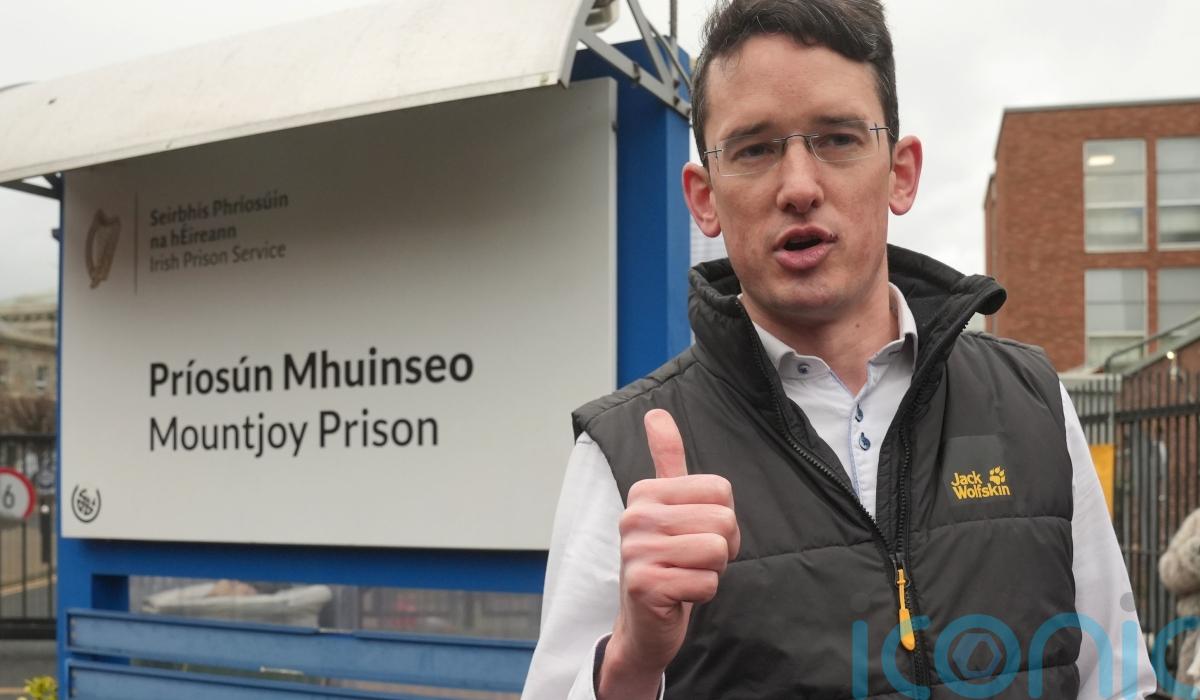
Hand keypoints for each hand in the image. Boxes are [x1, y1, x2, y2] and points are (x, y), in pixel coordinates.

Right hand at [598, 409, 739, 699]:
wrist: (644, 623)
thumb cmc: (665, 560)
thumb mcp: (666, 505)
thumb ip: (666, 458)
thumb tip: (656, 412)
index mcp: (644, 493)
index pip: (721, 490)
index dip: (722, 518)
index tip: (695, 533)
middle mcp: (635, 517)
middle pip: (723, 520)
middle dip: (721, 547)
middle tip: (693, 559)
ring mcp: (636, 551)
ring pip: (717, 551)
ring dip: (711, 571)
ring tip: (686, 574)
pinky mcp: (645, 585)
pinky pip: (707, 582)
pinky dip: (702, 593)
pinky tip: (679, 595)